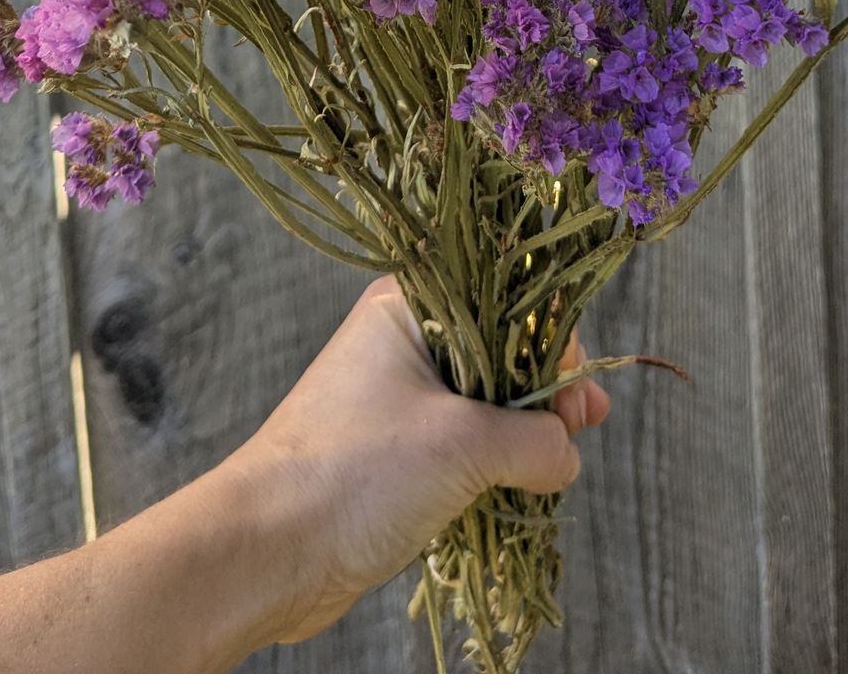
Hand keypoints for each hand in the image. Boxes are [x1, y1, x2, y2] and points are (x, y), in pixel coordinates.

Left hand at [218, 275, 610, 644]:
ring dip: (524, 429)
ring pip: (482, 399)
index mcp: (411, 305)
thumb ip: (534, 440)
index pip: (505, 297)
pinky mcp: (391, 451)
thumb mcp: (463, 444)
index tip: (575, 393)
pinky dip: (494, 459)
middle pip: (500, 348)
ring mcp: (395, 398)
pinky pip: (459, 442)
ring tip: (559, 462)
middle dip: (546, 387)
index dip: (552, 341)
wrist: (266, 549)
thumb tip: (566, 454)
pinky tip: (523, 483)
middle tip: (580, 427)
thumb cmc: (356, 472)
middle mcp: (402, 340)